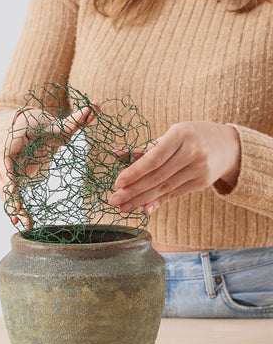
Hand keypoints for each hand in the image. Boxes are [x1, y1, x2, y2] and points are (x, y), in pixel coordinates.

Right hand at [0, 102, 99, 225]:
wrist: (28, 128)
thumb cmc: (44, 126)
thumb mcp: (59, 125)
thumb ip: (75, 119)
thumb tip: (95, 106)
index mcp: (15, 137)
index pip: (6, 155)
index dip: (8, 171)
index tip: (14, 186)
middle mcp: (4, 152)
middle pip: (1, 175)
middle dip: (10, 194)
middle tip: (21, 211)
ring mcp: (2, 166)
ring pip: (3, 188)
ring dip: (12, 205)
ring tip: (25, 222)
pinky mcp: (6, 178)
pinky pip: (7, 193)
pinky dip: (13, 207)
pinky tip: (20, 222)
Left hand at [109, 121, 240, 214]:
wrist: (229, 145)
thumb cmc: (192, 136)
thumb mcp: (171, 135)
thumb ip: (144, 148)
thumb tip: (115, 154)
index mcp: (181, 134)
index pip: (154, 157)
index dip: (135, 171)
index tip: (117, 182)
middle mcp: (192, 151)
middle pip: (157, 176)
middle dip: (133, 190)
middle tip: (114, 200)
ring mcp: (199, 168)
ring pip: (164, 188)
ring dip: (141, 200)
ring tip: (123, 207)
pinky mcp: (202, 182)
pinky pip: (175, 194)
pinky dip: (158, 202)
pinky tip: (144, 208)